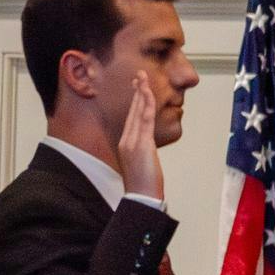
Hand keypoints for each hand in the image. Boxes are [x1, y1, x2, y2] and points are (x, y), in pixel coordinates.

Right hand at [117, 73, 164, 201]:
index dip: (135, 102)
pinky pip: (144, 119)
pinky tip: (147, 92)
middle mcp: (126, 140)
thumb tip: (148, 152)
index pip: (131, 118)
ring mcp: (133, 141)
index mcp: (126, 144)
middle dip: (137, 91)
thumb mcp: (141, 166)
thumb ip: (142, 154)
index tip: (138, 89)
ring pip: (137, 111)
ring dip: (141, 92)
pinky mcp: (141, 144)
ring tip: (143, 78)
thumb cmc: (143, 187)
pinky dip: (146, 104)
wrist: (141, 198)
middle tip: (140, 75)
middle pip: (132, 111)